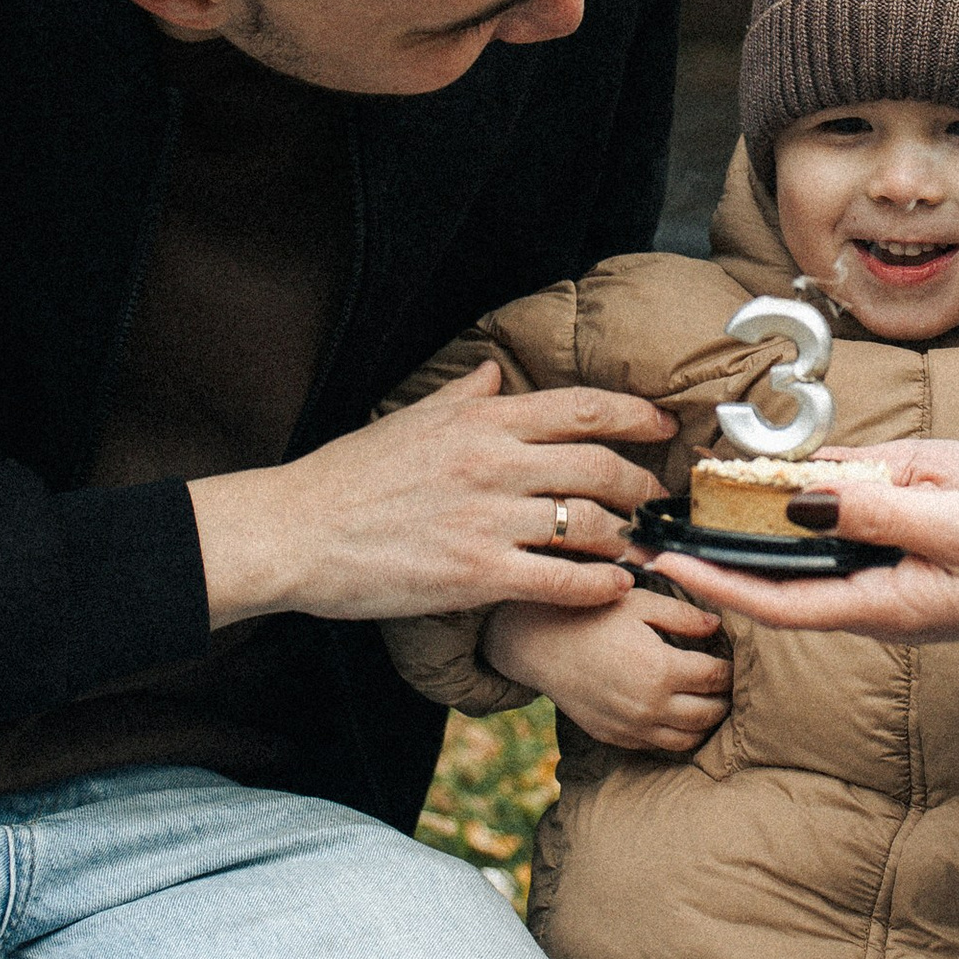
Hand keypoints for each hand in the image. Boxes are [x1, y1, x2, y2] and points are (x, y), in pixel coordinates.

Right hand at [191, 358, 672, 627]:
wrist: (294, 532)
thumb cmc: (348, 478)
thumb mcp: (407, 419)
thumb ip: (462, 396)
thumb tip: (498, 371)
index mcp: (480, 421)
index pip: (581, 408)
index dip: (636, 416)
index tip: (664, 427)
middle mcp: (492, 463)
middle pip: (600, 466)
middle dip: (642, 485)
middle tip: (657, 501)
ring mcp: (486, 520)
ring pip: (589, 523)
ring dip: (626, 539)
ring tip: (638, 548)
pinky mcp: (475, 575)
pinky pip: (561, 578)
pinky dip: (598, 584)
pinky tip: (613, 588)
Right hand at [489, 581, 732, 753]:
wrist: (539, 644)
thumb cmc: (591, 615)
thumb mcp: (640, 603)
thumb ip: (684, 616)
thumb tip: (717, 627)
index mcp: (662, 669)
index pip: (717, 677)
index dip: (731, 668)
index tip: (732, 658)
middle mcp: (650, 706)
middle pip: (710, 714)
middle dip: (726, 699)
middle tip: (728, 684)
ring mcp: (632, 727)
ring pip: (689, 739)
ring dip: (706, 724)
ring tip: (709, 703)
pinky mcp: (615, 737)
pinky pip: (659, 747)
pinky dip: (677, 735)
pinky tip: (677, 715)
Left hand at [638, 438, 958, 669]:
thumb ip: (878, 510)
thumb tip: (797, 500)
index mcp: (883, 603)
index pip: (776, 601)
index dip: (715, 584)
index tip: (663, 565)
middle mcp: (881, 591)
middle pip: (792, 562)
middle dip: (738, 534)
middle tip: (682, 495)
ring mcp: (902, 567)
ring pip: (829, 526)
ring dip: (800, 498)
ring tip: (750, 469)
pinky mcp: (923, 539)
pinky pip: (869, 508)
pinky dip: (851, 482)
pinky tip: (851, 464)